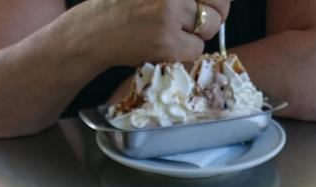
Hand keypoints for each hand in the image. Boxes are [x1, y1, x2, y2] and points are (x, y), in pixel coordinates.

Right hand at [97, 0, 230, 66]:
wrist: (94, 31)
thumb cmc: (123, 7)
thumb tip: (219, 3)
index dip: (214, 0)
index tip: (206, 5)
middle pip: (221, 4)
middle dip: (212, 15)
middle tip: (194, 23)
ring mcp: (170, 15)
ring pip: (210, 28)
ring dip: (196, 36)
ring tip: (172, 35)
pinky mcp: (166, 42)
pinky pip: (195, 50)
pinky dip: (184, 53)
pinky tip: (164, 47)